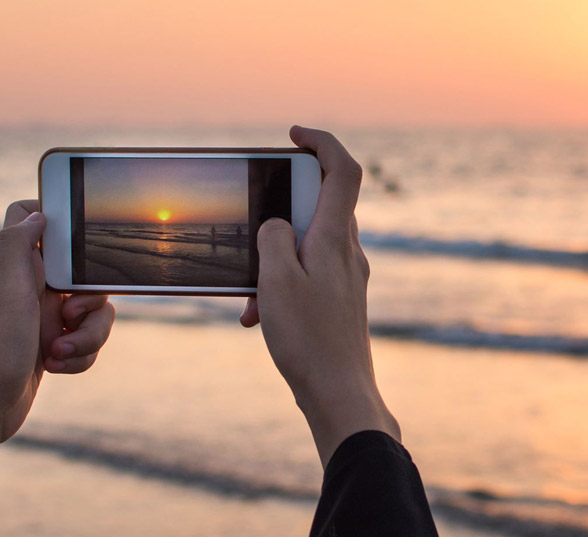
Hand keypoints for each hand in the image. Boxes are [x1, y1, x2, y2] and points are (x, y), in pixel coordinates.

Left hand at [0, 200, 114, 497]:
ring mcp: (47, 318)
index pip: (33, 219)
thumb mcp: (7, 290)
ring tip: (58, 352)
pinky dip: (80, 356)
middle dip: (91, 302)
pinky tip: (55, 366)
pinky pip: (89, 342)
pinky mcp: (56, 345)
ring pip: (95, 313)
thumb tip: (37, 213)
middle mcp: (34, 288)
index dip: (56, 221)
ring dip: (87, 336)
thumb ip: (16, 245)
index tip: (74, 243)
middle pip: (87, 276)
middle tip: (69, 314)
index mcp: (22, 267)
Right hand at [240, 126, 399, 467]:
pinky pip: (306, 274)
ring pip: (306, 244)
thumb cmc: (309, 339)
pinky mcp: (338, 299)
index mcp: (336, 237)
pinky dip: (280, 283)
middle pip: (320, 204)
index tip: (292, 134)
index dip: (321, 141)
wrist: (338, 393)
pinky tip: (258, 315)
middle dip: (280, 211)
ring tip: (251, 294)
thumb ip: (274, 238)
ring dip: (273, 258)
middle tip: (254, 229)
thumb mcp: (277, 280)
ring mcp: (345, 276)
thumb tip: (276, 223)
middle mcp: (347, 251)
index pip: (342, 169)